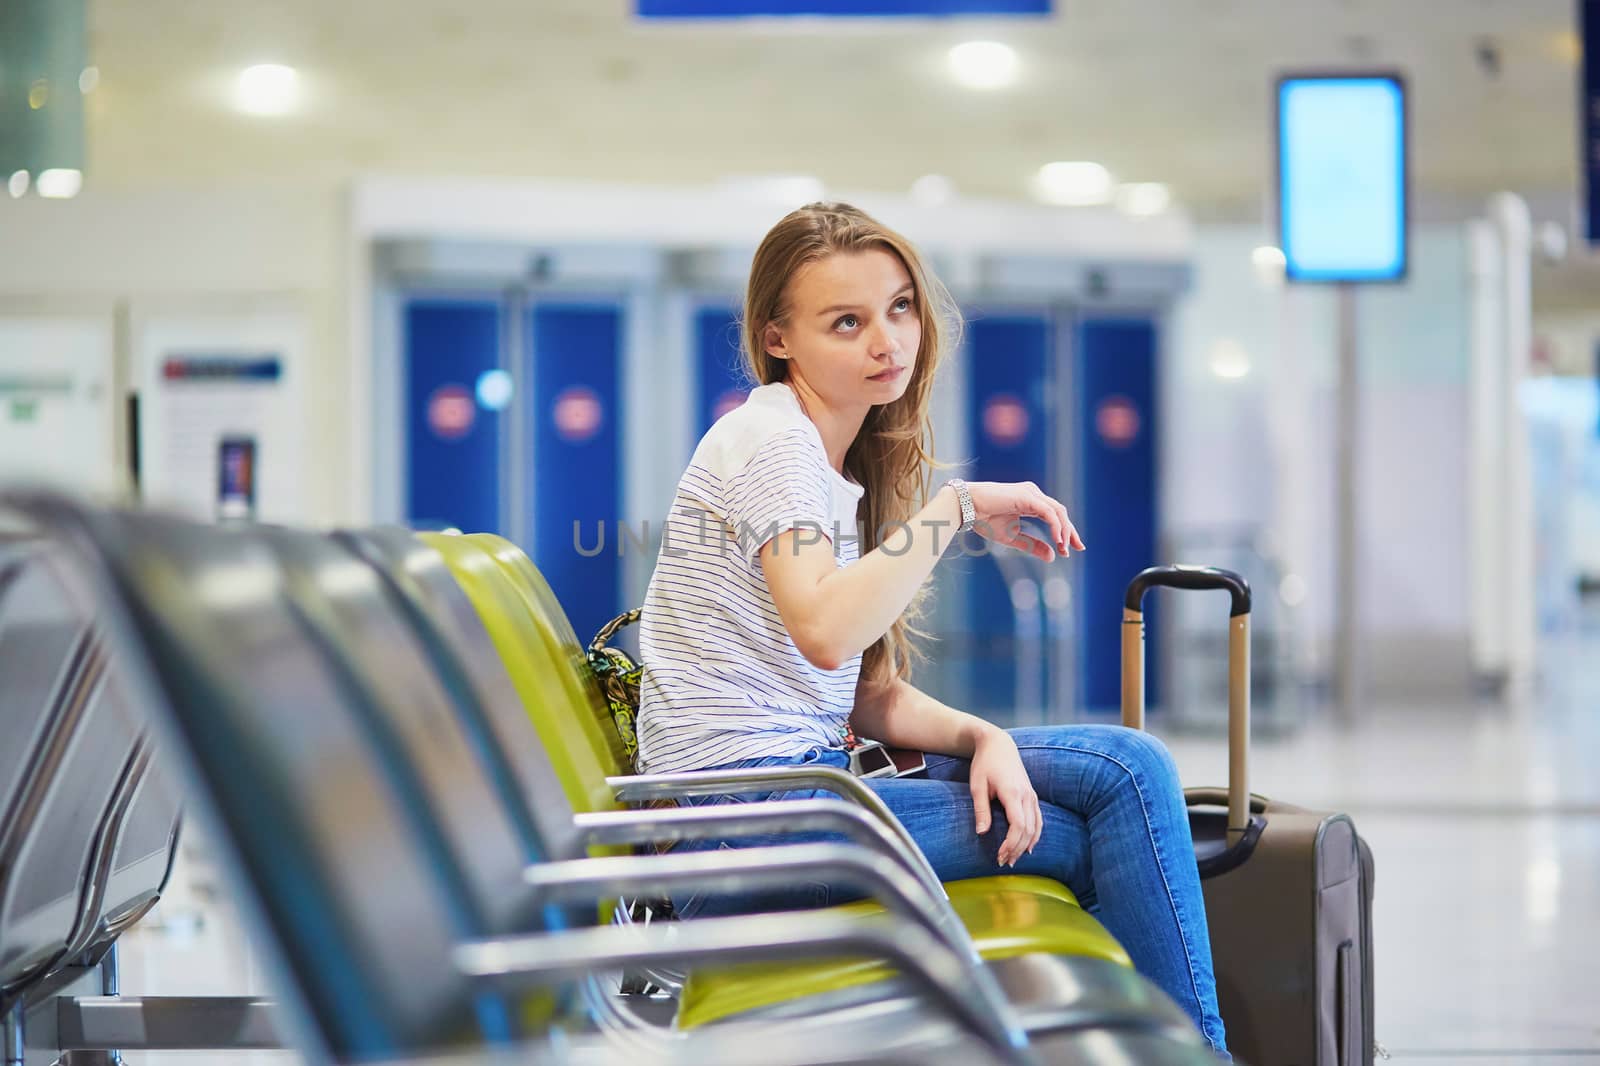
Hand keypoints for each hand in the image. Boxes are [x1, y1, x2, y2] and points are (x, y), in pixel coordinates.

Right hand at [963, 481, 1085, 561]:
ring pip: (1057, 511)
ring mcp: (1031, 493)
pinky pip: (1048, 512)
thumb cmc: (984, 519)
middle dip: (1070, 531)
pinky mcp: (1028, 496)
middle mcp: (1033, 494)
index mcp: (1030, 501)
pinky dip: (1055, 527)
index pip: (1055, 515)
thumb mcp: (1012, 537)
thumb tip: (1052, 556)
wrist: (967, 507)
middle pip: (1060, 512)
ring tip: (1065, 548)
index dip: (1066, 531)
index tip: (1073, 548)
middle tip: (1078, 548)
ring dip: (1064, 530)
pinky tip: (1057, 540)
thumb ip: (1032, 545)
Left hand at [968, 727, 1042, 866]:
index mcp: (1013, 793)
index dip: (1011, 844)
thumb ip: (981, 809)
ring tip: (1013, 859)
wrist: (998, 744)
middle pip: (1028, 830)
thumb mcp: (977, 786)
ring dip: (1026, 845)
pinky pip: (1039, 819)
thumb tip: (982, 833)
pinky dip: (1035, 835)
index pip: (1019, 825)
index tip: (1000, 856)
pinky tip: (1028, 847)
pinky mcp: (1032, 796)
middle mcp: (1027, 796)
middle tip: (1003, 863)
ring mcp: (1032, 796)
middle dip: (1017, 849)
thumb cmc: (984, 764)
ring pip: (1036, 827)